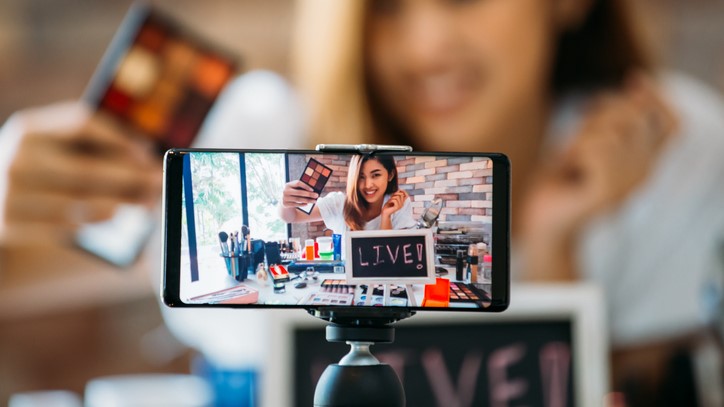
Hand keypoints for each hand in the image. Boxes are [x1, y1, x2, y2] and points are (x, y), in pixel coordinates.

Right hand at [0, 101, 161, 244]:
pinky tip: (115, 213)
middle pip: (87, 169)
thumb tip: (144, 157)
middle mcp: (17, 159)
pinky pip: (67, 225)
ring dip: (122, 203)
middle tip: (158, 181)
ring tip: (147, 201)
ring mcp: (11, 194)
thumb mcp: (51, 144)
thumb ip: (90, 144)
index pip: (83, 124)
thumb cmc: (36, 165)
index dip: (120, 138)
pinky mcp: (12, 225)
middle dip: (131, 177)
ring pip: (81, 201)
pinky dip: (97, 219)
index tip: (148, 152)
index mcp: (29, 129)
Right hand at [280, 180, 318, 207]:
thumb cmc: (292, 193)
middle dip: (309, 194)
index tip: (313, 189)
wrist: (283, 200)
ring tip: (314, 201)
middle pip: (299, 192)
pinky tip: (307, 204)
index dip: (305, 186)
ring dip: (308, 200)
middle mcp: (285, 190)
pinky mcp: (285, 204)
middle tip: (316, 195)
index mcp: (288, 184)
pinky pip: (296, 204)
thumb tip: (313, 190)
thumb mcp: (294, 189)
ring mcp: (285, 197)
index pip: (298, 183)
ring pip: (298, 199)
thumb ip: (301, 188)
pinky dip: (302, 204)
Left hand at [381, 190, 408, 217]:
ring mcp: (400, 206)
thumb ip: (396, 195)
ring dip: (392, 197)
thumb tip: (399, 190)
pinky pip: (395, 200)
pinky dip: (391, 200)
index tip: (399, 190)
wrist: (385, 212)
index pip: (407, 195)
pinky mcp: (397, 207)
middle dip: (395, 194)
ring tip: (390, 200)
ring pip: (397, 197)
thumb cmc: (388, 205)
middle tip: (391, 197)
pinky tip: (389, 202)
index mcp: (402, 202)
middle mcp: (402, 204)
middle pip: (401, 195)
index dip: (404, 191)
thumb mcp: (392, 198)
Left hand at [519, 73, 676, 279]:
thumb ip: (611, 116)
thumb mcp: (586, 139)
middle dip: (599, 117)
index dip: (658, 99)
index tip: (632, 80)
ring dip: (581, 138)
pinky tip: (570, 171)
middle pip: (634, 117)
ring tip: (571, 162)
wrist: (542, 221)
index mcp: (644, 162)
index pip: (673, 125)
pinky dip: (575, 151)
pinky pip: (597, 147)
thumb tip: (637, 82)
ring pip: (612, 130)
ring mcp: (629, 184)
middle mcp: (644, 173)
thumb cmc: (561, 179)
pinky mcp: (610, 192)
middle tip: (575, 144)